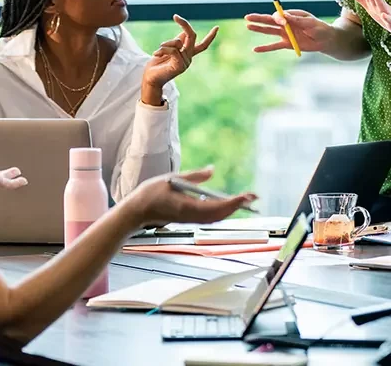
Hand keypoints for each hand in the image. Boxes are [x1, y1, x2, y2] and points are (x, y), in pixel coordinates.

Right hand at [121, 167, 256, 227]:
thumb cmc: (151, 193)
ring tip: (246, 200)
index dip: (233, 202)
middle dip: (238, 206)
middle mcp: (190, 216)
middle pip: (220, 214)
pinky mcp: (188, 220)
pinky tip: (229, 204)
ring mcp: (190, 220)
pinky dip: (222, 212)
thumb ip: (194, 175)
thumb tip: (213, 170)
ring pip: (216, 218)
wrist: (136, 211)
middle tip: (254, 196)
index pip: (216, 207)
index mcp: (186, 206)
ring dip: (232, 209)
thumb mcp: (173, 178)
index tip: (246, 196)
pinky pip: (210, 218)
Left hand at [142, 15, 217, 95]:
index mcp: (188, 54)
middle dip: (185, 25)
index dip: (210, 36)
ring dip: (165, 44)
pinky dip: (162, 50)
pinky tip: (156, 55)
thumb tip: (185, 32)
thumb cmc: (157, 64)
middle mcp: (189, 58)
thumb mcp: (168, 49)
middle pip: (192, 36)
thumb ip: (177, 41)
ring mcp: (185, 62)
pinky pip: (173, 50)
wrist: (150, 78)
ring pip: (178, 42)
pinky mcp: (179, 66)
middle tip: (175, 16)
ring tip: (157, 53)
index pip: (203, 45)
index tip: (217, 27)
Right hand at [245, 8, 335, 53]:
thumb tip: (285, 15)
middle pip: (270, 21)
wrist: (325, 40)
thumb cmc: (319, 27)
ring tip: (248, 26)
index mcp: (291, 15)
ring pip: (269, 31)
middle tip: (247, 17)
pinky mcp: (287, 44)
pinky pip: (274, 46)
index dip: (278, 17)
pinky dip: (265, 48)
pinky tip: (255, 49)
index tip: (284, 21)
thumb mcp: (310, 22)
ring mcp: (285, 34)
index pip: (279, 15)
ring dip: (258, 29)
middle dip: (259, 18)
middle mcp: (286, 24)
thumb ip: (297, 20)